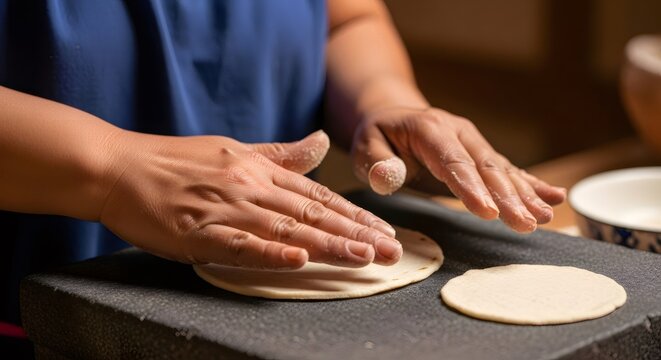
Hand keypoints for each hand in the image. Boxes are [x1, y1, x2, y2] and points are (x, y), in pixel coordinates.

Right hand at [99, 130, 400, 269]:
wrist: (119, 166)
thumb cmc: (176, 160)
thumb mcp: (234, 149)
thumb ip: (281, 154)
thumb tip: (320, 142)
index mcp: (259, 169)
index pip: (318, 195)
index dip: (354, 214)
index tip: (384, 231)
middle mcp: (250, 187)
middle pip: (312, 213)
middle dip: (356, 233)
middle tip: (392, 251)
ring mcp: (226, 209)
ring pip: (286, 229)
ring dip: (328, 244)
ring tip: (364, 257)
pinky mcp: (199, 231)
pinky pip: (240, 245)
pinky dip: (271, 253)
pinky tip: (299, 261)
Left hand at [351, 107, 565, 232]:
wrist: (392, 116)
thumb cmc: (377, 137)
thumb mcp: (364, 145)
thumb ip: (376, 162)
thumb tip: (389, 177)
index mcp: (429, 129)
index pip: (452, 161)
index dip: (471, 187)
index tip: (487, 212)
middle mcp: (458, 132)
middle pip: (486, 167)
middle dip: (507, 197)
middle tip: (525, 223)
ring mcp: (473, 142)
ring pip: (502, 169)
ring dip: (524, 194)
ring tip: (546, 216)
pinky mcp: (480, 155)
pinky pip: (508, 170)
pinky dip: (530, 184)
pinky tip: (554, 197)